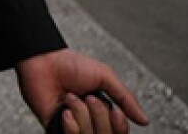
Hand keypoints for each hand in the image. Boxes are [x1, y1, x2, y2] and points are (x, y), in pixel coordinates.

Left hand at [15, 49, 147, 132]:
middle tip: (88, 97)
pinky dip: (71, 124)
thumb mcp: (105, 77)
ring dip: (82, 115)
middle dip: (99, 115)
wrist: (43, 60)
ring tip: (71, 97)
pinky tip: (64, 110)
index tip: (115, 112)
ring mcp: (73, 126)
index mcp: (102, 111)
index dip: (119, 126)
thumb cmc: (70, 64)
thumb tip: (144, 121)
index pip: (119, 132)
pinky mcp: (56, 128)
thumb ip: (125, 98)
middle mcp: (89, 121)